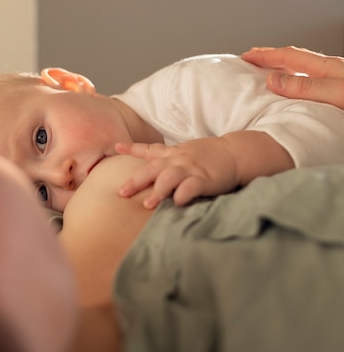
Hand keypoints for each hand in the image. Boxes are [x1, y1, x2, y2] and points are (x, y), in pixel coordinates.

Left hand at [115, 138, 238, 208]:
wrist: (236, 153)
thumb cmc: (209, 156)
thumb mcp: (184, 152)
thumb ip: (167, 158)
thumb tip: (150, 170)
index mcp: (172, 154)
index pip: (149, 150)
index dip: (131, 148)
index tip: (116, 147)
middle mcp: (178, 160)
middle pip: (152, 169)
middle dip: (135, 181)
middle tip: (122, 192)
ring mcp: (191, 168)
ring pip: (169, 177)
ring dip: (158, 191)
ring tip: (147, 204)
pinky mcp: (205, 179)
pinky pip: (191, 186)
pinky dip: (183, 194)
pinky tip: (177, 203)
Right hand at [242, 46, 343, 108]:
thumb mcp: (336, 93)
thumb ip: (305, 86)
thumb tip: (272, 79)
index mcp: (327, 67)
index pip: (288, 56)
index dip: (265, 56)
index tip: (246, 57)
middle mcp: (331, 69)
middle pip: (294, 57)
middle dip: (271, 56)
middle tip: (252, 57)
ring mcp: (336, 78)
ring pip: (302, 67)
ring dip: (282, 65)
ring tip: (268, 68)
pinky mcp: (339, 90)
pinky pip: (309, 78)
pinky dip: (295, 77)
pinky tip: (294, 84)